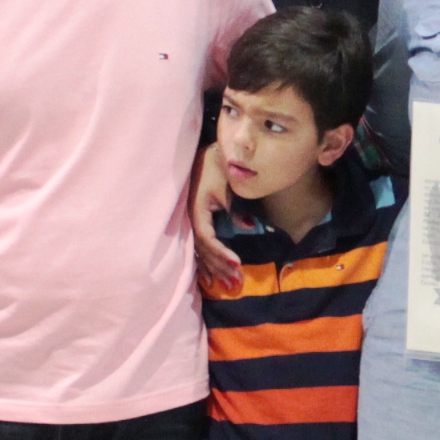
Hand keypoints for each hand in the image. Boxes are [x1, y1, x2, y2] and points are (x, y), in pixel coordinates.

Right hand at [189, 145, 239, 291]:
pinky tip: (209, 278)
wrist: (206, 155)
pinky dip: (205, 263)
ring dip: (214, 269)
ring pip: (200, 252)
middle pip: (203, 250)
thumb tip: (250, 227)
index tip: (237, 263)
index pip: (207, 238)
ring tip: (227, 285)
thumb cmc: (216, 167)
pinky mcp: (193, 223)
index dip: (220, 253)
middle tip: (236, 282)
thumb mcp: (226, 187)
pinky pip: (198, 248)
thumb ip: (235, 209)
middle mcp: (189, 220)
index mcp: (195, 211)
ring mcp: (189, 223)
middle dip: (219, 266)